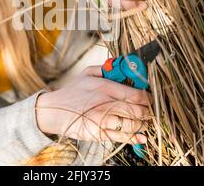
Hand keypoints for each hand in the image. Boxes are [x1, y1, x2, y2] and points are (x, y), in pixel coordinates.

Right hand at [35, 66, 150, 144]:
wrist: (53, 111)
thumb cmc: (71, 92)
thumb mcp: (86, 74)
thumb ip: (105, 68)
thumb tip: (122, 65)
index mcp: (104, 88)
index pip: (136, 95)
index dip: (148, 98)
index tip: (150, 99)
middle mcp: (105, 104)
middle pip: (138, 111)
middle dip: (148, 112)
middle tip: (150, 111)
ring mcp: (103, 120)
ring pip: (133, 125)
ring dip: (143, 124)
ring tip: (144, 122)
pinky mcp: (99, 134)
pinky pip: (123, 137)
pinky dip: (135, 137)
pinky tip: (141, 136)